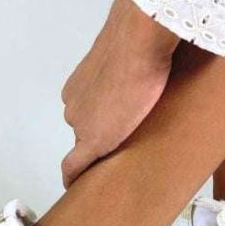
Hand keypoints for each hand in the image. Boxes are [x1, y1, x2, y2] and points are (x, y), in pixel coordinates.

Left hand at [61, 0, 178, 187]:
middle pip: (86, 129)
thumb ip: (130, 66)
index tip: (109, 132)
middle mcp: (74, 104)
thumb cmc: (142, 37)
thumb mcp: (133, 54)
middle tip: (122, 148)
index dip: (100, 123)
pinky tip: (75, 188)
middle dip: (102, 138)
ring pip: (88, 144)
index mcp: (80, 86)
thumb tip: (151, 65)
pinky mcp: (91, 140)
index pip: (88, 112)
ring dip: (101, 151)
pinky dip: (73, 178)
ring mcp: (80, 122)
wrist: (140, 37)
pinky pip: (74, 166)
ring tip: (120, 160)